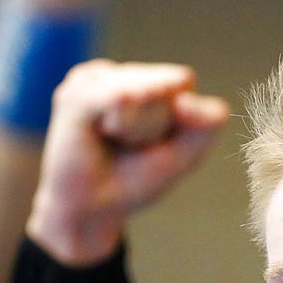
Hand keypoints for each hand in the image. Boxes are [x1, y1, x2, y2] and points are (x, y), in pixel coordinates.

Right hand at [26, 60, 227, 265]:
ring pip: (140, 92)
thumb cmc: (138, 178)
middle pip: (163, 84)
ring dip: (134, 129)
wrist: (93, 209)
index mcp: (155, 82)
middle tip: (130, 146)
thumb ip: (208, 123)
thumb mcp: (188, 153)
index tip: (156, 141)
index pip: (182, 79)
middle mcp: (123, 73)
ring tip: (113, 141)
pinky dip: (117, 126)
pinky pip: (115, 98)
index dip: (177, 117)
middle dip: (154, 124)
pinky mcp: (75, 92)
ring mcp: (97, 78)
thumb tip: (184, 100)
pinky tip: (100, 134)